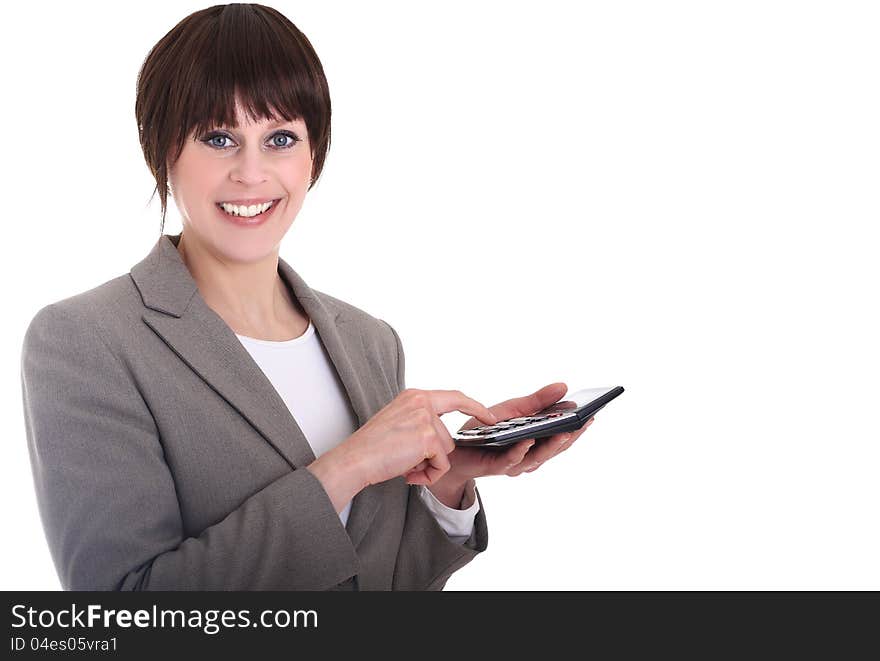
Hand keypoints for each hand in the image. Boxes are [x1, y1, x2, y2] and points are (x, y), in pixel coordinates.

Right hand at [343, 388, 496, 487]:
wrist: (355, 460)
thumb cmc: (371, 448)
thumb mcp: (398, 424)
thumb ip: (420, 423)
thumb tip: (442, 441)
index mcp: (414, 396)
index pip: (454, 397)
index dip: (474, 407)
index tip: (489, 416)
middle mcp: (421, 402)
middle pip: (448, 436)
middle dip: (433, 456)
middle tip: (407, 462)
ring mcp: (425, 418)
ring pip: (446, 451)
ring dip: (429, 466)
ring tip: (404, 466)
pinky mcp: (428, 437)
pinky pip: (443, 465)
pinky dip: (429, 475)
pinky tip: (409, 474)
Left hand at [406, 382, 593, 486]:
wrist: (456, 447)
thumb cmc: (487, 430)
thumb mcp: (514, 409)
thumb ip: (538, 401)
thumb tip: (564, 387)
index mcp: (537, 442)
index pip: (562, 436)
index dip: (578, 428)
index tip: (593, 415)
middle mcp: (529, 456)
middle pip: (554, 449)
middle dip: (570, 436)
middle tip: (583, 423)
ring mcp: (514, 463)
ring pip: (537, 458)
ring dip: (550, 446)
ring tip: (562, 432)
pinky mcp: (496, 466)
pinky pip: (511, 460)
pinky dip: (520, 451)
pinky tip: (526, 440)